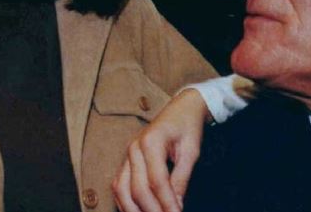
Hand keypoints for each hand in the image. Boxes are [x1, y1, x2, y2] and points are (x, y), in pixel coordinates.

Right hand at [113, 89, 210, 211]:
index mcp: (151, 142)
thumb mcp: (191, 151)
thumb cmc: (188, 126)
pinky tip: (136, 211)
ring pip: (122, 189)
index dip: (167, 202)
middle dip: (152, 210)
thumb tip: (176, 205)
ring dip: (134, 209)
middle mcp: (134, 148)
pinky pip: (119, 184)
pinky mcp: (126, 160)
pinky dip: (125, 201)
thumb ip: (181, 178)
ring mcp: (127, 154)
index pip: (157, 181)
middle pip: (137, 188)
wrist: (181, 108)